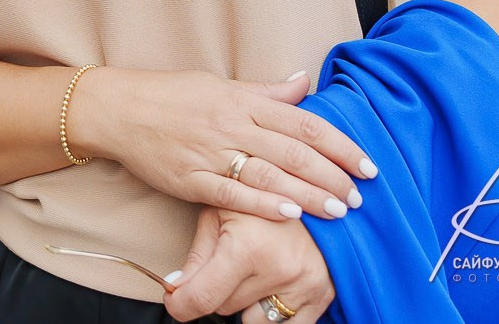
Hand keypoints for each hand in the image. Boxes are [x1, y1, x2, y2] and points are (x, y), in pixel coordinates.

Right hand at [85, 68, 372, 223]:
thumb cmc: (169, 94)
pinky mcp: (190, 179)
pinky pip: (232, 195)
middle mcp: (230, 126)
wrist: (116, 109)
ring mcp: (209, 154)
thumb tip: (305, 81)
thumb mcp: (219, 84)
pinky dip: (263, 205)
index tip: (367, 164)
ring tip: (340, 211)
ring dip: (309, 195)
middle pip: (293, 153)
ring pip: (269, 177)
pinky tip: (290, 214)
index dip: (340, 144)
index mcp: (241, 101)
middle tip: (362, 195)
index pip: (303, 124)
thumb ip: (265, 91)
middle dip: (333, 176)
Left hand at [166, 205, 334, 321]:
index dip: (181, 305)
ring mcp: (304, 285)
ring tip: (254, 271)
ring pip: (253, 320)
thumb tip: (174, 290)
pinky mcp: (323, 295)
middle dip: (219, 289)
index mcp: (246, 247)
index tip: (175, 303)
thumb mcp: (218, 215)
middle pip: (225, 307)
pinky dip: (274, 311)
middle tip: (229, 263)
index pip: (203, 298)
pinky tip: (273, 286)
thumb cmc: (256, 199)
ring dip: (247, 303)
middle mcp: (278, 270)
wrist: (311, 188)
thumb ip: (197, 257)